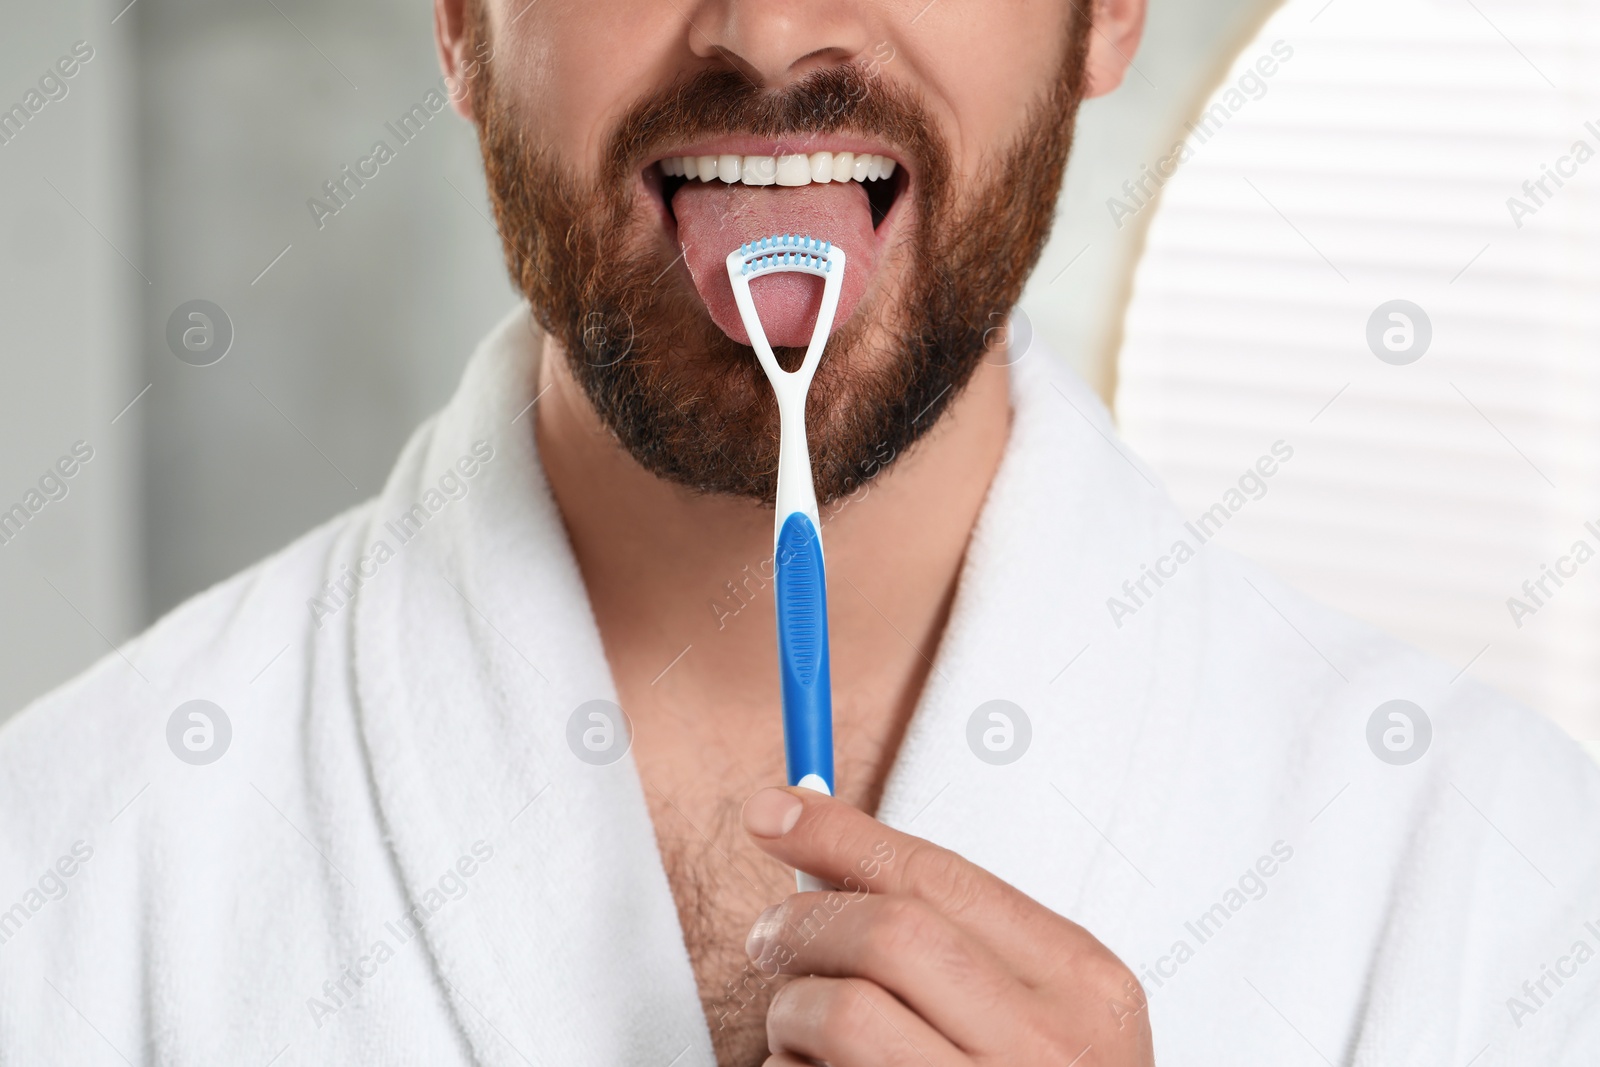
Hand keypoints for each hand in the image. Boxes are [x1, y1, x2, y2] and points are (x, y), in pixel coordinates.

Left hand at [740, 787, 1154, 1065]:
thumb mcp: (1033, 1003)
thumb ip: (945, 924)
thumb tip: (809, 829)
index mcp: (1083, 987)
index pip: (937, 879)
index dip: (838, 835)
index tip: (770, 812)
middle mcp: (1046, 1053)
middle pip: (885, 934)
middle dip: (803, 923)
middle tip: (771, 938)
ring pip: (837, 1014)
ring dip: (789, 1012)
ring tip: (799, 1030)